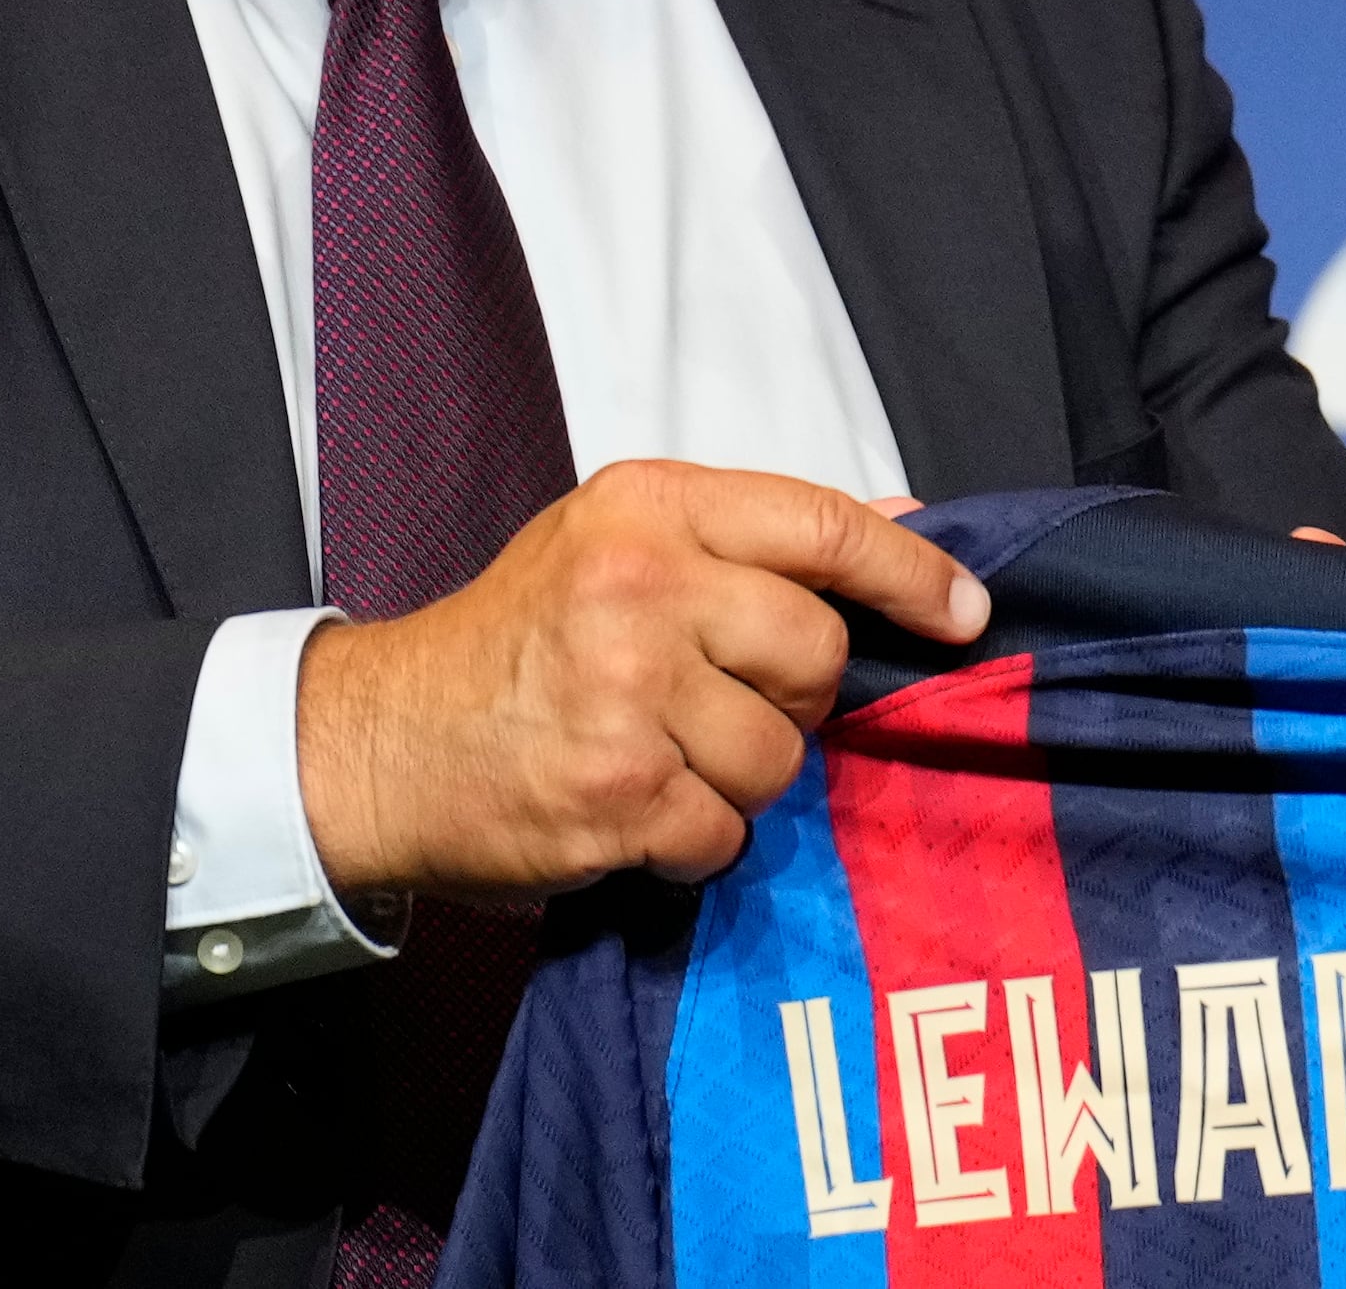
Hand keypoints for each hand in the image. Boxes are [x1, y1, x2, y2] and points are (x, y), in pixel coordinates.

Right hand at [296, 460, 984, 900]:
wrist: (380, 741)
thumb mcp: (621, 542)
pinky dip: (698, 839)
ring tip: (668, 756)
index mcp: (651, 507)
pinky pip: (727, 832)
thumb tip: (909, 527)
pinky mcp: (616, 793)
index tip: (965, 613)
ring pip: (781, 754)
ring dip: (742, 776)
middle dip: (794, 696)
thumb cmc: (513, 641)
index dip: (912, 577)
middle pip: (815, 653)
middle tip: (725, 702)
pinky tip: (642, 811)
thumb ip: (755, 537)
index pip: (824, 526)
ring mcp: (627, 692)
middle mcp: (641, 587)